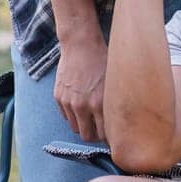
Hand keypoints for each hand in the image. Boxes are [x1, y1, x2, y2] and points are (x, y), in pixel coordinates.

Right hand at [54, 25, 107, 141]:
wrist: (81, 45)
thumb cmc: (102, 61)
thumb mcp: (115, 82)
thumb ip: (116, 103)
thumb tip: (121, 122)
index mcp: (99, 103)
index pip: (104, 135)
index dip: (109, 136)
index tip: (112, 134)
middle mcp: (82, 105)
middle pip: (87, 136)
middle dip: (95, 135)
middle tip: (101, 129)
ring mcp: (68, 102)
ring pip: (75, 128)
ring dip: (84, 125)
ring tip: (91, 116)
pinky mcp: (59, 97)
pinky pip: (66, 116)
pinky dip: (73, 115)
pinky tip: (81, 105)